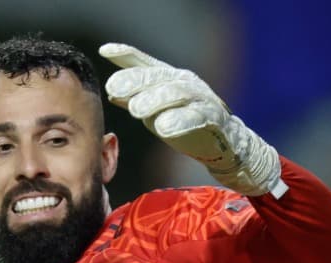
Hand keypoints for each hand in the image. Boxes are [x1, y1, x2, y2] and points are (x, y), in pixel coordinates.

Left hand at [100, 43, 285, 198]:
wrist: (225, 144)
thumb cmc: (186, 124)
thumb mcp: (156, 111)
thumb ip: (137, 99)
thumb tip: (111, 92)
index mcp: (169, 78)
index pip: (145, 63)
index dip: (126, 55)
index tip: (105, 51)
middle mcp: (185, 82)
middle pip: (157, 77)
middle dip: (134, 81)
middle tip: (113, 89)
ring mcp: (201, 98)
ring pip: (176, 93)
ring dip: (154, 100)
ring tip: (135, 110)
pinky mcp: (214, 118)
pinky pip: (196, 116)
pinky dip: (179, 121)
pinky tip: (163, 128)